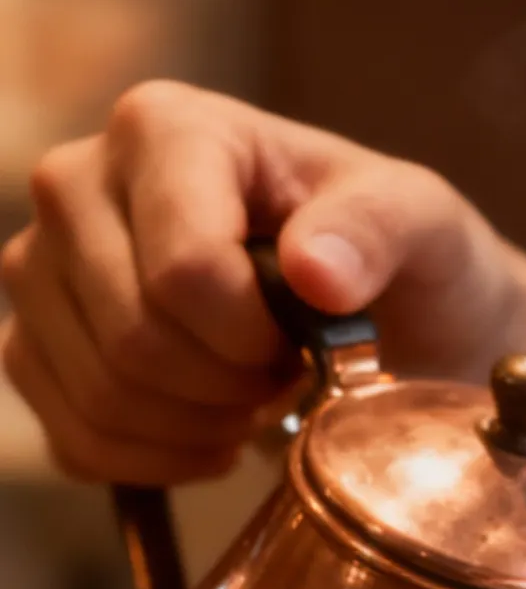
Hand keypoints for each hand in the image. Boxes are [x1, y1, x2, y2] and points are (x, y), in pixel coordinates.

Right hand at [1, 80, 512, 486]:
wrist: (375, 317)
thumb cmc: (393, 258)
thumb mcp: (423, 225)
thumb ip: (380, 229)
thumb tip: (315, 269)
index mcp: (163, 127)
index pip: (183, 271)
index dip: (254, 337)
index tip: (305, 335)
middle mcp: (75, 182)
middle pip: (134, 337)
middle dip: (230, 386)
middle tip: (283, 373)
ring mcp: (39, 269)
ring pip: (102, 395)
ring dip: (199, 426)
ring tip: (253, 396)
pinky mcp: (32, 346)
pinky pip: (76, 441)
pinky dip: (159, 461)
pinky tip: (214, 432)